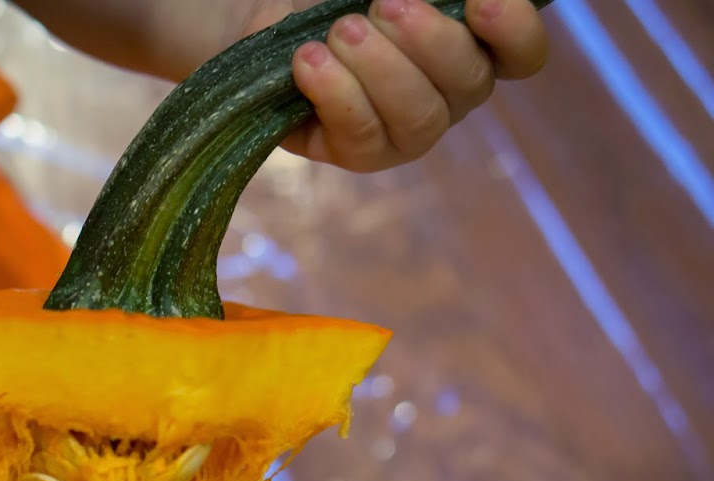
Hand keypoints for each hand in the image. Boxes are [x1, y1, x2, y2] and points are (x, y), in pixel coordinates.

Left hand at [237, 0, 549, 171]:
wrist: (269, 34)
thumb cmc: (335, 2)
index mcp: (474, 49)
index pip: (522, 54)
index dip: (514, 31)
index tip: (481, 1)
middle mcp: (451, 95)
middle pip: (470, 82)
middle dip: (429, 39)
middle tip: (384, 5)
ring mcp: (408, 131)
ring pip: (419, 115)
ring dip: (380, 67)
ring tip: (341, 32)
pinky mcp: (361, 153)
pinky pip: (362, 136)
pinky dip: (335, 93)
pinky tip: (308, 61)